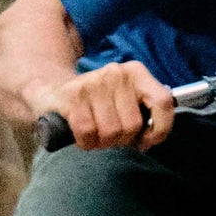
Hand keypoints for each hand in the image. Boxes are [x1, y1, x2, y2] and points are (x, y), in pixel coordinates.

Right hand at [43, 61, 174, 150]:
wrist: (53, 91)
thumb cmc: (97, 105)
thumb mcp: (126, 102)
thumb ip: (146, 114)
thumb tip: (152, 137)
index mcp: (135, 73)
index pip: (163, 102)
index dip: (160, 130)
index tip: (146, 141)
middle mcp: (116, 73)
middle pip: (133, 125)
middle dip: (121, 139)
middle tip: (109, 134)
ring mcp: (93, 83)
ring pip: (111, 132)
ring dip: (102, 142)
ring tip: (95, 133)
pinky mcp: (72, 96)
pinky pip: (88, 133)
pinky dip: (85, 142)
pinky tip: (82, 135)